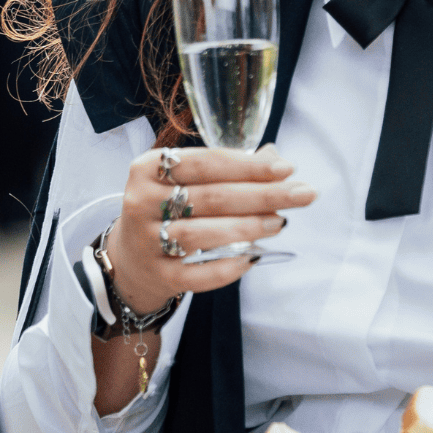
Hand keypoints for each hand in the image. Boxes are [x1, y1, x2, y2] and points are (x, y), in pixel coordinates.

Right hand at [87, 145, 310, 414]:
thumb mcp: (187, 181)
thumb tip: (275, 158)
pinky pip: (198, 274)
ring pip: (203, 233)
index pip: (205, 162)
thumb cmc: (167, 208)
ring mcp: (146, 241)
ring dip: (248, 227)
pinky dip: (228, 267)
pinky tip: (253, 257)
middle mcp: (141, 202)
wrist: (130, 258)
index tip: (287, 168)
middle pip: (211, 197)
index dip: (248, 165)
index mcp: (147, 168)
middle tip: (302, 194)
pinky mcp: (158, 275)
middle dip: (263, 195)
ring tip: (280, 222)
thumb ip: (227, 168)